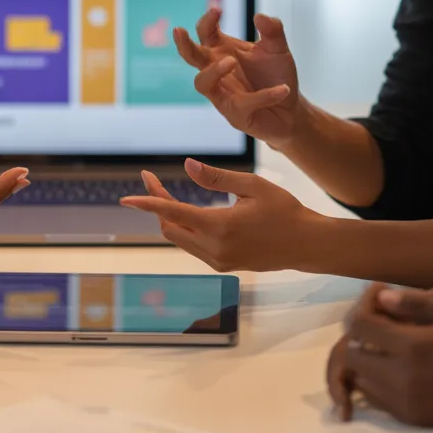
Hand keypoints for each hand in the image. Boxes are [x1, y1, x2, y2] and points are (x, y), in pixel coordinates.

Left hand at [119, 159, 321, 271]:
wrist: (306, 244)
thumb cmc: (284, 209)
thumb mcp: (253, 186)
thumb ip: (216, 178)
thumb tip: (187, 166)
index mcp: (220, 227)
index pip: (172, 213)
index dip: (148, 202)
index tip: (127, 197)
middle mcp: (214, 249)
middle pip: (169, 228)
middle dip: (158, 206)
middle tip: (154, 180)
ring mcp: (217, 261)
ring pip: (179, 239)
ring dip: (170, 218)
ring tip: (166, 193)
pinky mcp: (222, 266)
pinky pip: (192, 247)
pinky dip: (185, 229)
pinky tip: (189, 212)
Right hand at [174, 9, 301, 147]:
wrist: (290, 110)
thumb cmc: (275, 76)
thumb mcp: (278, 49)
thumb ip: (272, 31)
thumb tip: (259, 16)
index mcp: (223, 50)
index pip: (206, 32)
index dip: (207, 21)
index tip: (217, 11)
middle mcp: (217, 71)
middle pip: (191, 56)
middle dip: (183, 44)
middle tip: (179, 31)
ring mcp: (223, 94)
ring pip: (203, 82)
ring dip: (213, 71)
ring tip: (230, 61)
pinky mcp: (235, 114)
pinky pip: (243, 103)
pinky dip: (264, 96)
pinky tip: (283, 90)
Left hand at [329, 283, 432, 427]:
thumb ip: (416, 302)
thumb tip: (382, 297)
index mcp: (411, 346)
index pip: (358, 325)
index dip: (362, 306)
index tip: (379, 298)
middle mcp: (401, 378)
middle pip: (352, 352)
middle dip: (361, 334)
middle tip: (383, 322)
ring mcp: (405, 402)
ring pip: (361, 378)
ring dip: (368, 358)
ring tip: (391, 346)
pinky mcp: (412, 418)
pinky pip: (377, 398)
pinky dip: (378, 381)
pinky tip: (400, 367)